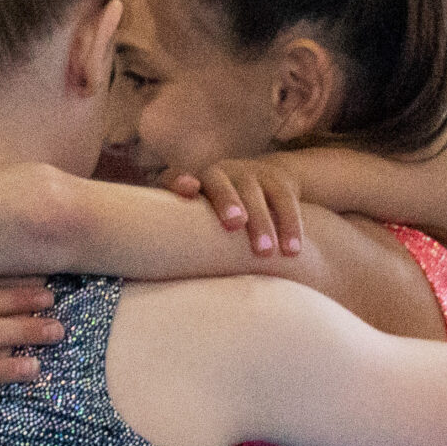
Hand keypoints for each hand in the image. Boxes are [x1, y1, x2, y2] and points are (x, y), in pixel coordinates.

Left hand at [163, 158, 305, 256]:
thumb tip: (154, 273)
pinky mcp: (278, 181)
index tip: (189, 190)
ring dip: (262, 222)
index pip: (176, 176)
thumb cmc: (215, 217)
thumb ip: (179, 238)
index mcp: (193, 182)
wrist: (262, 180)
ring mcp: (251, 173)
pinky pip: (285, 201)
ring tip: (265, 253)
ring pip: (256, 193)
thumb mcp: (196, 220)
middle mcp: (220, 172)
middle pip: (220, 183)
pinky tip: (292, 250)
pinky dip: (290, 225)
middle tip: (233, 224)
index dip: (180, 180)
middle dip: (227, 200)